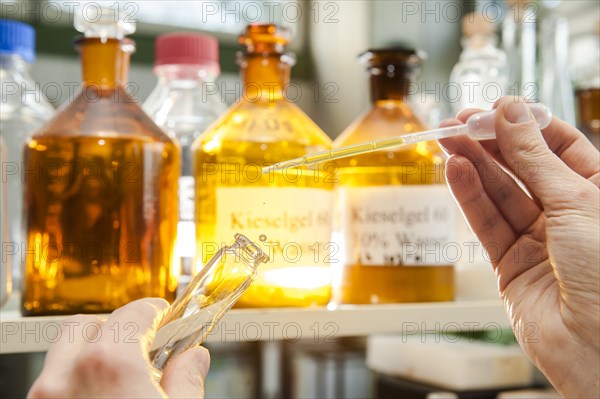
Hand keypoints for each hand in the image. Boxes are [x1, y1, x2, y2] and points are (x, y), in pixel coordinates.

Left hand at [28, 298, 209, 398]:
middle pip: (86, 326)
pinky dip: (76, 381)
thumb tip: (193, 359)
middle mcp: (65, 379)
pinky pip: (54, 384)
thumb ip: (187, 379)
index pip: (132, 314)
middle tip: (143, 344)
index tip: (165, 316)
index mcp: (108, 367)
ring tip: (123, 376)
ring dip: (92, 355)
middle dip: (115, 327)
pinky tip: (104, 396)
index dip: (155, 312)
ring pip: (63, 356)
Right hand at [439, 97, 598, 396]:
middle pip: (522, 167)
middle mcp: (568, 214)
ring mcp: (537, 240)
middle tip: (457, 122)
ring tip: (447, 140)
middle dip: (490, 142)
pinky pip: (486, 223)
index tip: (495, 108)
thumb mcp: (575, 201)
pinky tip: (456, 171)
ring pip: (499, 193)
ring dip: (473, 164)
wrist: (596, 347)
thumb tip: (512, 113)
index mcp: (598, 192)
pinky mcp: (510, 264)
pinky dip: (470, 196)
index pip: (558, 146)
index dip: (525, 124)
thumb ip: (535, 157)